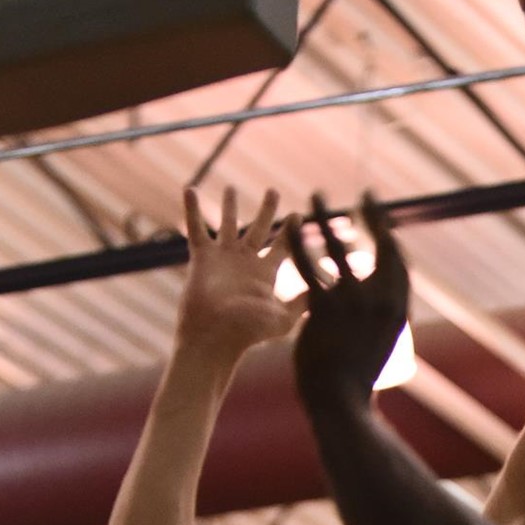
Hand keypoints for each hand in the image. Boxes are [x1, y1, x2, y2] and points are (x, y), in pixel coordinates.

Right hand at [175, 187, 303, 355]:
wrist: (215, 336)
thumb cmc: (249, 331)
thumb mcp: (284, 317)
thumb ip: (306, 300)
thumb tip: (334, 289)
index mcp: (266, 273)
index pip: (283, 246)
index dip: (291, 231)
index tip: (299, 214)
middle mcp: (245, 263)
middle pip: (258, 230)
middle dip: (266, 211)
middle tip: (272, 190)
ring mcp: (223, 259)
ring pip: (227, 225)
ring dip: (229, 206)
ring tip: (231, 187)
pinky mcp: (202, 258)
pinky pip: (196, 228)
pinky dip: (193, 209)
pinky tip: (190, 189)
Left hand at [289, 196, 408, 404]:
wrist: (340, 404)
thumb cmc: (356, 379)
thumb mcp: (379, 344)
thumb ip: (382, 318)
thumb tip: (385, 304)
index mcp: (398, 309)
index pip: (399, 262)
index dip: (393, 237)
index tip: (385, 219)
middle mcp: (382, 301)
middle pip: (380, 246)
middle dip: (374, 216)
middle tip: (364, 195)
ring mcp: (353, 304)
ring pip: (339, 248)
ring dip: (327, 217)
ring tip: (316, 195)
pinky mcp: (325, 309)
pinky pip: (309, 267)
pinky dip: (300, 242)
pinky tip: (291, 224)